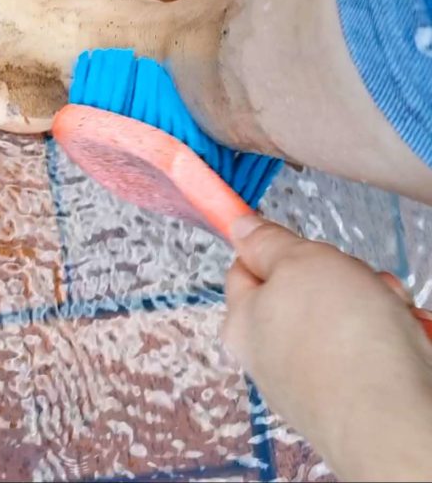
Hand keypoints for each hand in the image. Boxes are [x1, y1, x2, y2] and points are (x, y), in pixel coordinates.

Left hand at [223, 215, 431, 482]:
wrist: (395, 420)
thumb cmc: (341, 342)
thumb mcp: (297, 263)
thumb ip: (268, 242)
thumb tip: (239, 226)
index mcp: (244, 323)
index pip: (245, 269)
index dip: (273, 247)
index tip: (298, 239)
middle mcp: (274, 355)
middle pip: (305, 289)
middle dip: (341, 275)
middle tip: (354, 276)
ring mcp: (314, 377)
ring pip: (347, 314)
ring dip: (376, 301)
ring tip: (390, 311)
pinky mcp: (353, 395)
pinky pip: (374, 346)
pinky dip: (395, 334)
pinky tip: (406, 335)